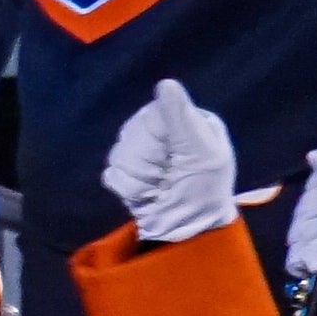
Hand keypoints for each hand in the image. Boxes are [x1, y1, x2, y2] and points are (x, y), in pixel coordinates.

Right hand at [100, 80, 240, 247]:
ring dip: (138, 178)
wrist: (189, 232)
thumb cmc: (205, 192)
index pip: (152, 115)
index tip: (173, 156)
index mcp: (189, 122)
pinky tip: (147, 195)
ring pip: (118, 153)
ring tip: (159, 189)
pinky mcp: (128, 175)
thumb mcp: (203, 154)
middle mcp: (166, 133)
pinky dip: (127, 188)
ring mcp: (145, 154)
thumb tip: (165, 83)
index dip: (156, 138)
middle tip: (168, 176)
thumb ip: (182, 119)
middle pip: (131, 133)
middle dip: (147, 161)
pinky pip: (111, 172)